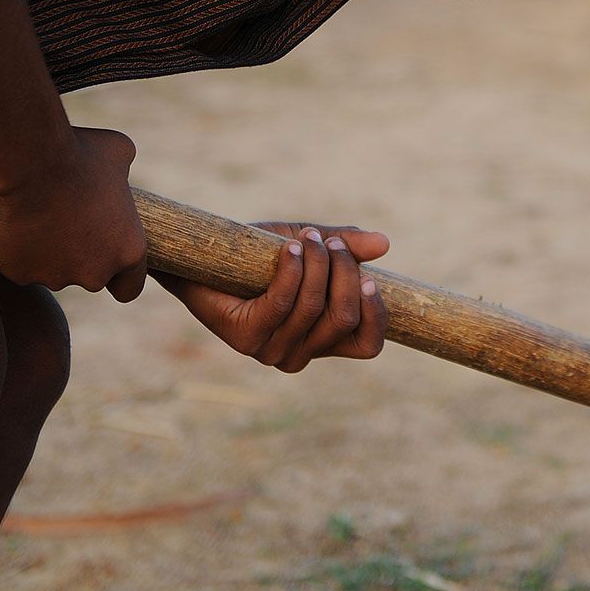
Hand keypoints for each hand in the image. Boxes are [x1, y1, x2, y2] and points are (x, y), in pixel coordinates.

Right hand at [0, 126, 146, 301]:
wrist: (28, 160)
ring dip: (49, 251)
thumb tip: (118, 173)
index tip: (107, 256)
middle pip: (89, 276)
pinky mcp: (18, 274)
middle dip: (81, 255)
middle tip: (67, 219)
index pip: (130, 287)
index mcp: (128, 250)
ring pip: (52, 270)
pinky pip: (20, 264)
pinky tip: (16, 218)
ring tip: (40, 211)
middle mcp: (95, 273)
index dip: (120, 275)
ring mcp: (55, 277)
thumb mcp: (119, 153)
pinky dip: (18, 248)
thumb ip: (124, 174)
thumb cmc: (79, 153)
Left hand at [165, 223, 389, 371]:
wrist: (205, 254)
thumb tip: (384, 243)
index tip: (373, 277)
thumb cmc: (261, 253)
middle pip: (343, 317)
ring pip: (314, 306)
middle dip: (345, 272)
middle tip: (331, 242)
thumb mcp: (313, 246)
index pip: (368, 344)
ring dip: (317, 263)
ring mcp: (271, 350)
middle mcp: (299, 354)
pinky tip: (290, 249)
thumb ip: (347, 247)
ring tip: (307, 237)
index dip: (377, 314)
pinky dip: (292, 270)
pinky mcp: (245, 338)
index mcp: (322, 340)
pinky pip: (282, 302)